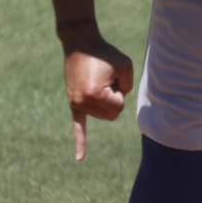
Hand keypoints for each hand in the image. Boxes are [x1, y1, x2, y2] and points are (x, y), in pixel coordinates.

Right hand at [63, 38, 134, 161]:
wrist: (80, 43)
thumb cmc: (104, 53)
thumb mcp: (125, 66)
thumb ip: (128, 88)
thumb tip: (117, 102)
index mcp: (95, 95)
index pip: (119, 107)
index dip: (120, 91)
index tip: (112, 76)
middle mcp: (83, 102)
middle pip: (111, 115)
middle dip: (114, 98)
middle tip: (105, 78)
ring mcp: (76, 103)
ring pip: (101, 115)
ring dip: (105, 100)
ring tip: (97, 81)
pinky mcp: (73, 101)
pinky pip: (77, 126)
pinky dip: (80, 142)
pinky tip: (80, 159)